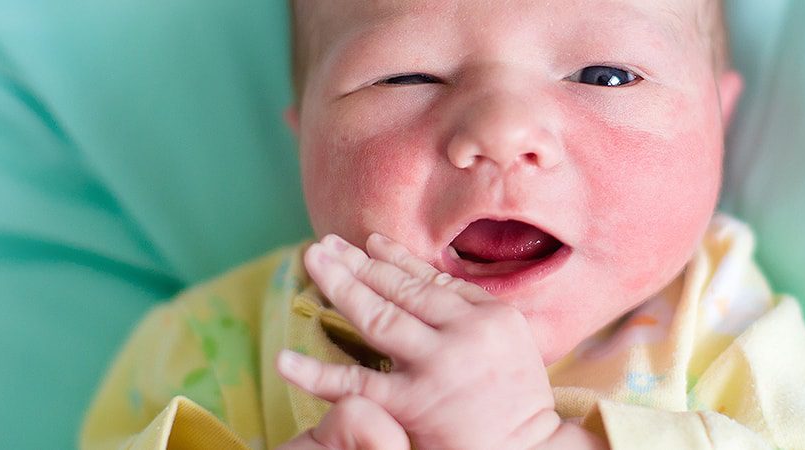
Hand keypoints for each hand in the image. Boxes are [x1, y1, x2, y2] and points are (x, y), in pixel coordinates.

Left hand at [275, 233, 584, 449]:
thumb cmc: (518, 404)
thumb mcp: (508, 344)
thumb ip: (469, 313)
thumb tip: (423, 280)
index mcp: (491, 316)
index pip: (432, 279)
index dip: (395, 259)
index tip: (367, 242)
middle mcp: (466, 333)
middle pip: (400, 289)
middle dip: (358, 263)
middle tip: (323, 244)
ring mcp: (438, 365)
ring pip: (378, 317)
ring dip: (340, 285)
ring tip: (311, 262)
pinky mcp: (413, 403)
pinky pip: (355, 383)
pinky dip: (316, 372)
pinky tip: (286, 360)